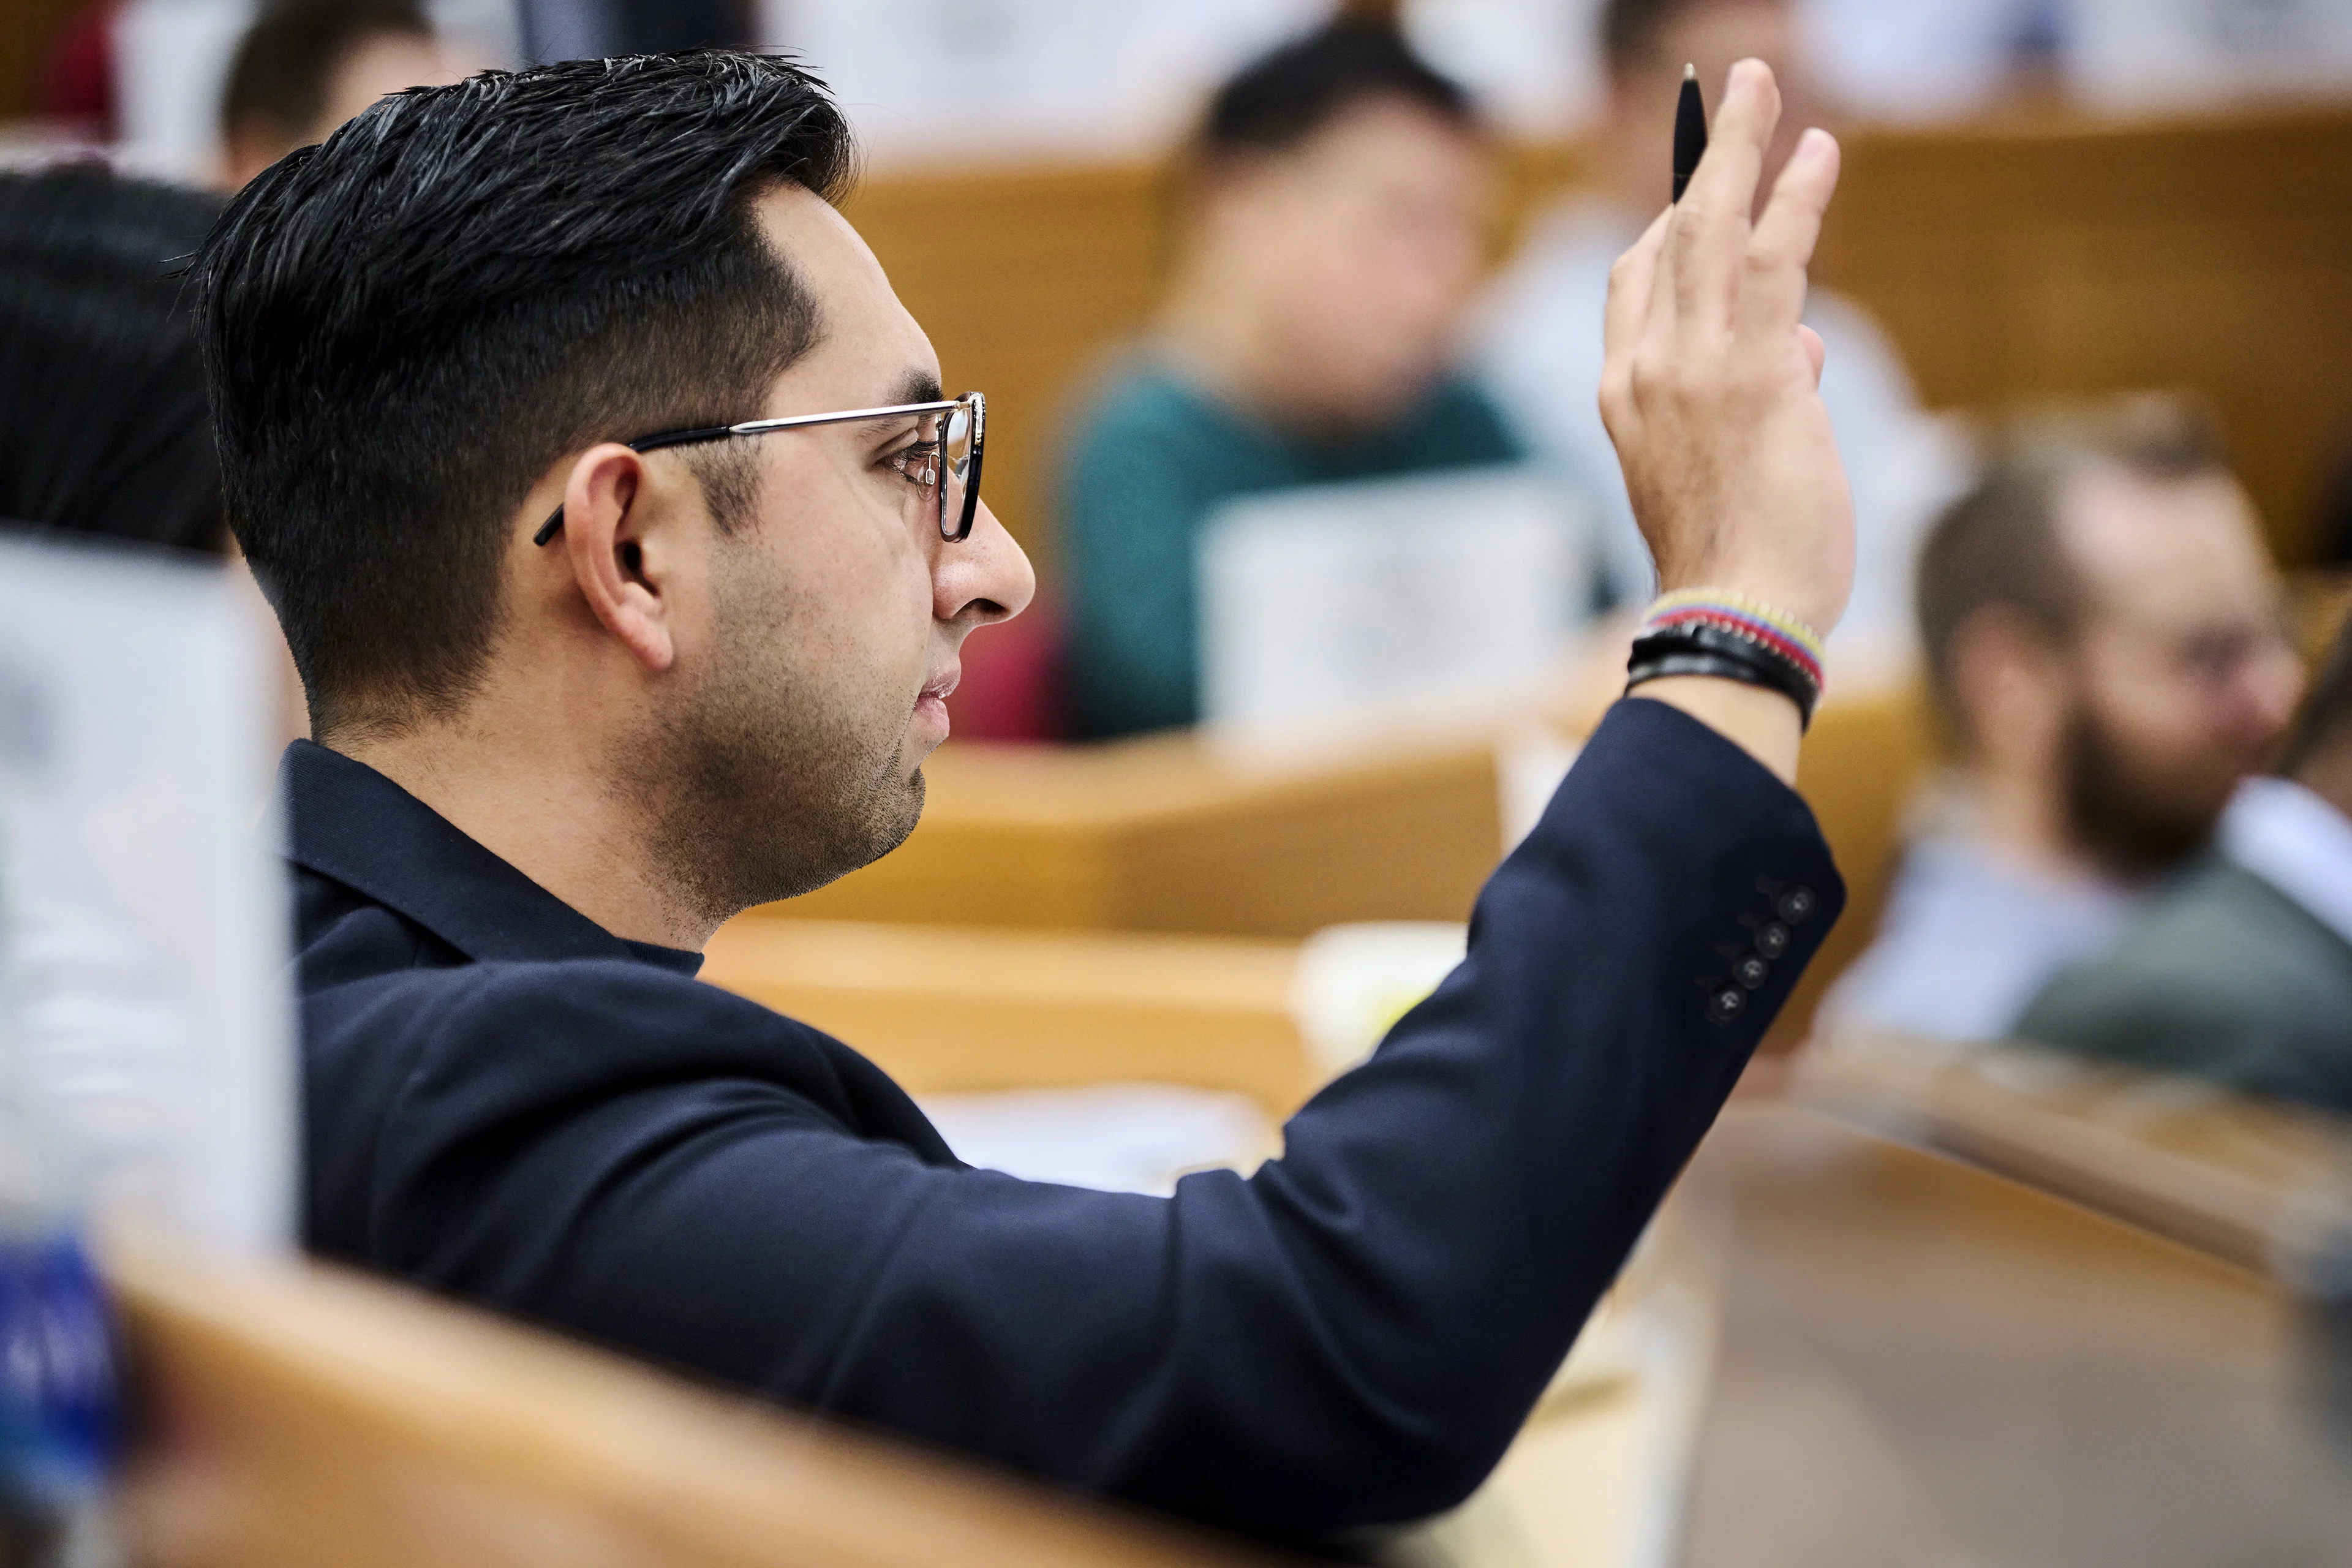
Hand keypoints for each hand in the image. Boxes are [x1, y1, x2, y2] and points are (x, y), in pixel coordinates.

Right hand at [1598, 60, 1853, 642]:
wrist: (1736, 612)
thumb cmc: (1739, 563)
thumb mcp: (1728, 470)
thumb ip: (1753, 399)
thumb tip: (1801, 352)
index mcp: (1624, 398)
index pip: (1633, 284)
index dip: (1665, 224)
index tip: (1699, 188)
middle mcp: (1643, 370)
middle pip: (1662, 235)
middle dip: (1700, 155)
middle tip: (1735, 88)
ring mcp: (1690, 366)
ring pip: (1708, 227)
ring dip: (1740, 146)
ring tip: (1765, 83)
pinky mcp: (1750, 370)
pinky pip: (1769, 259)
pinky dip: (1794, 199)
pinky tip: (1817, 153)